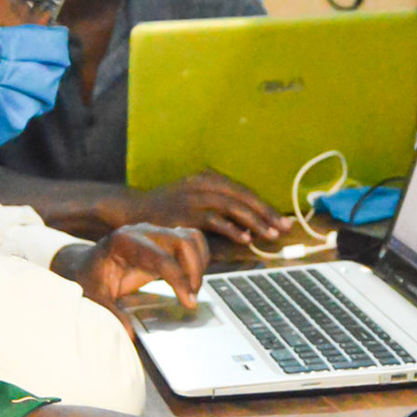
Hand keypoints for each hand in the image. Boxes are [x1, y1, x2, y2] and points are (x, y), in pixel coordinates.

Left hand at [52, 224, 209, 311]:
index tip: (189, 301)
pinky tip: (190, 280)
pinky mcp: (163, 240)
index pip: (162, 258)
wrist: (84, 264)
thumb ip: (111, 313)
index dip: (179, 280)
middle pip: (183, 241)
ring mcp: (155, 233)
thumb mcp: (95, 297)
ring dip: (199, 263)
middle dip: (194, 271)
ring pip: (191, 238)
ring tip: (192, 289)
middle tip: (191, 297)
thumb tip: (129, 332)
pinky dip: (198, 258)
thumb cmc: (89, 278)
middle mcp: (142, 232)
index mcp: (124, 242)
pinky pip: (190, 241)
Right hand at [127, 172, 284, 245]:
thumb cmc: (166, 211)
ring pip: (232, 206)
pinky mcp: (184, 212)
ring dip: (254, 221)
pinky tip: (245, 238)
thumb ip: (218, 208)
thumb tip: (248, 225)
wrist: (132, 211)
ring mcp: (193, 196)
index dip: (265, 206)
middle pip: (242, 196)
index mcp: (208, 178)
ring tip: (270, 235)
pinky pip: (213, 220)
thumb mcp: (193, 201)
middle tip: (284, 228)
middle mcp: (203, 183)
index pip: (243, 191)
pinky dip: (231, 228)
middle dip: (266, 213)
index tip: (283, 220)